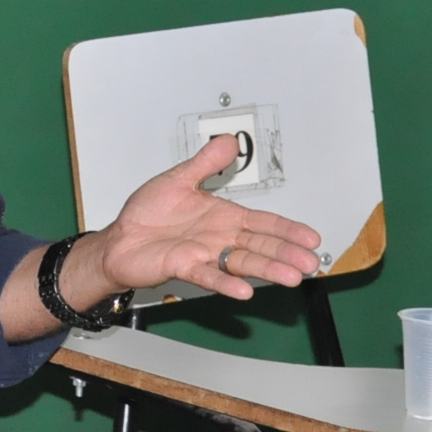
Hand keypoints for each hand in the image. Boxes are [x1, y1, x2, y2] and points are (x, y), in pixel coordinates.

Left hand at [70, 135, 324, 303]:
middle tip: (311, 263)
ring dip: (268, 270)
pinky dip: (226, 282)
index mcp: (223, 217)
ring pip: (243, 262)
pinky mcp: (184, 267)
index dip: (288, 230)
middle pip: (261, 246)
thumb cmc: (147, 214)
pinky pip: (209, 275)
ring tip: (291, 277)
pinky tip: (244, 290)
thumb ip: (205, 163)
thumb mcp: (178, 178)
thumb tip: (227, 141)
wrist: (119, 238)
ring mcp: (204, 254)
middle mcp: (219, 238)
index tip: (311, 238)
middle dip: (287, 253)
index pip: (263, 223)